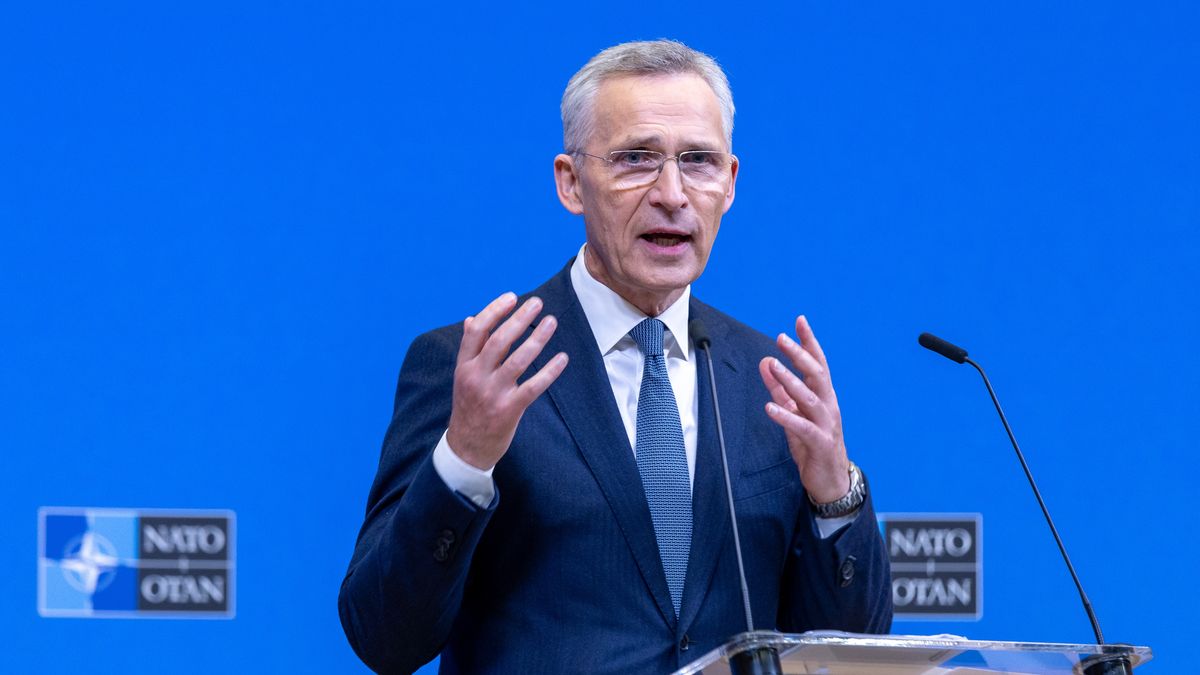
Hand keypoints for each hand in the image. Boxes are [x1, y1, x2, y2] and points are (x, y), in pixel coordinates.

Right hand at [446, 292, 568, 469]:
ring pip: (517, 360)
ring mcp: (493, 394)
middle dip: (519, 319)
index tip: (512, 297)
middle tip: (537, 303)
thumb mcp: (463, 377)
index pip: (477, 331)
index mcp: (463, 366)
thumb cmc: (469, 408)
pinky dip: (549, 371)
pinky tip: (563, 358)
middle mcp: (476, 377)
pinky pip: (533, 386)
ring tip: (551, 321)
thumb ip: (470, 349)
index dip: (494, 311)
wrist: (466, 448)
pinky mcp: (509, 410)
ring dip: (537, 338)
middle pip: (498, 341)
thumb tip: (470, 318)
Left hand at [758, 315, 850, 503]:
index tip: (799, 321)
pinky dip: (787, 416)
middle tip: (781, 338)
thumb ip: (780, 388)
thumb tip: (766, 362)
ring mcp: (826, 424)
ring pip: (810, 398)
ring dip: (790, 381)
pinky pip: (802, 428)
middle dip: (800, 355)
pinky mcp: (820, 443)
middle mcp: (828, 406)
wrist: (831, 480)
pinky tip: (771, 407)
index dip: (809, 342)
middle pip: (817, 375)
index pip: (818, 363)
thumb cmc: (813, 444)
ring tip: (773, 366)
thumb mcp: (793, 412)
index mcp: (823, 396)